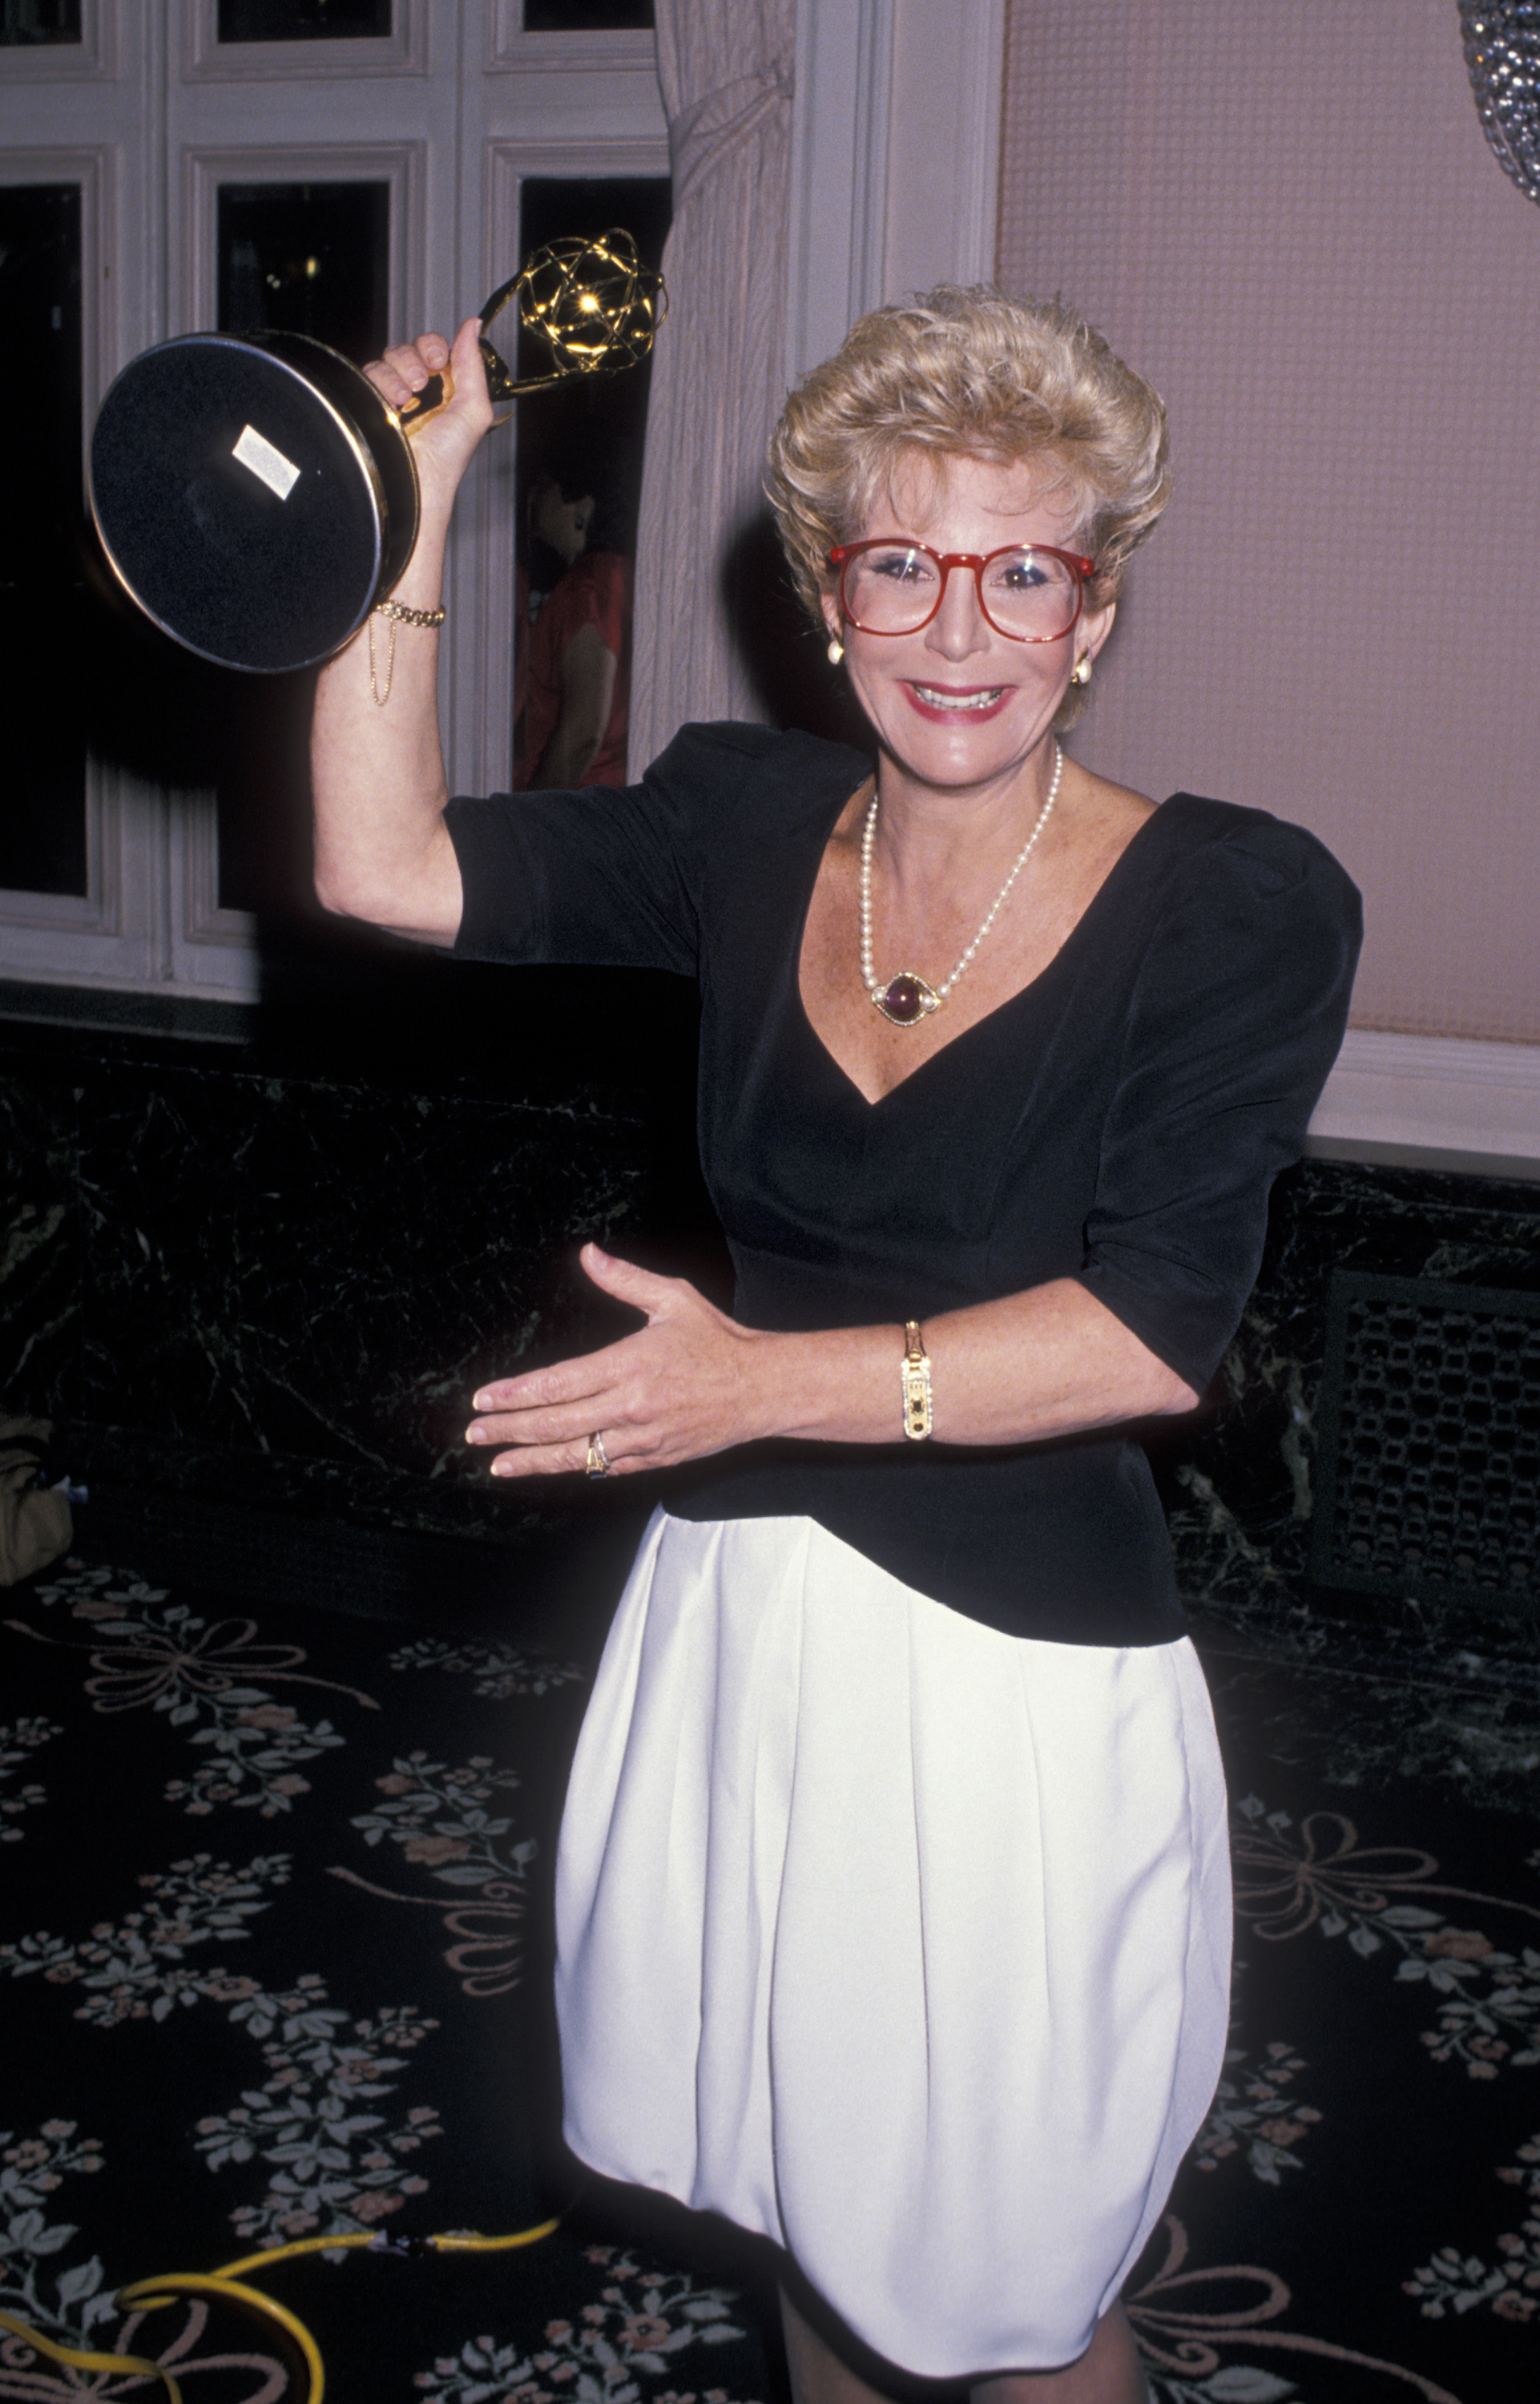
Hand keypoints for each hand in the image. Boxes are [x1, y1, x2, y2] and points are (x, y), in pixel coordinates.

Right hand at [362, 316, 493, 516]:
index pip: (435, 349)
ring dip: (398, 373)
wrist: (417, 483)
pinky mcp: (370, 402)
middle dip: (415, 357)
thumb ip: (473, 365)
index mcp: (445, 390)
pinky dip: (381, 383)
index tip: (439, 361)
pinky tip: (392, 404)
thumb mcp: (474, 409)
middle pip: (409, 348)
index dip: (435, 347)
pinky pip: (368, 373)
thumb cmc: (447, 459)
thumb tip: (473, 326)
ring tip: (406, 399)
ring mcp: (393, 397)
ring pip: (388, 358)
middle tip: (422, 381)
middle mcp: (419, 392)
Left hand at [465, 1243, 769, 1479]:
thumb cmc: (719, 1341)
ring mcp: (642, 1437)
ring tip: (499, 1462)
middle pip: (557, 1424)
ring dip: (532, 1459)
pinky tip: (551, 1466)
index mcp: (629, 1364)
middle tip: (475, 1432)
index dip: (515, 1394)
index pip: (557, 1384)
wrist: (763, 1389)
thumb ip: (624, 1280)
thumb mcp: (673, 1299)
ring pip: (577, 1454)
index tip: (484, 1399)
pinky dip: (576, 1467)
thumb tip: (588, 1254)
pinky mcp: (656, 1456)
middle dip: (509, 1429)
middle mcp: (631, 1406)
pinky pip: (607, 1467)